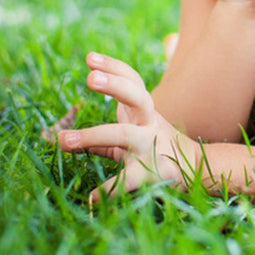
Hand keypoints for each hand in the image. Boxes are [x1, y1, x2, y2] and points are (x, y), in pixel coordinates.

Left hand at [58, 52, 199, 201]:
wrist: (192, 169)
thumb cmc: (153, 146)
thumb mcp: (133, 131)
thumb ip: (103, 131)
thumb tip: (62, 135)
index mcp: (145, 110)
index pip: (132, 80)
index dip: (113, 67)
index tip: (89, 57)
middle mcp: (149, 123)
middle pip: (136, 97)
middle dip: (114, 85)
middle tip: (89, 78)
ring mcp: (150, 147)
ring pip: (124, 134)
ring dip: (93, 134)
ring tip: (63, 139)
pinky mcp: (150, 174)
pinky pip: (127, 179)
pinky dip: (109, 189)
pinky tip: (91, 196)